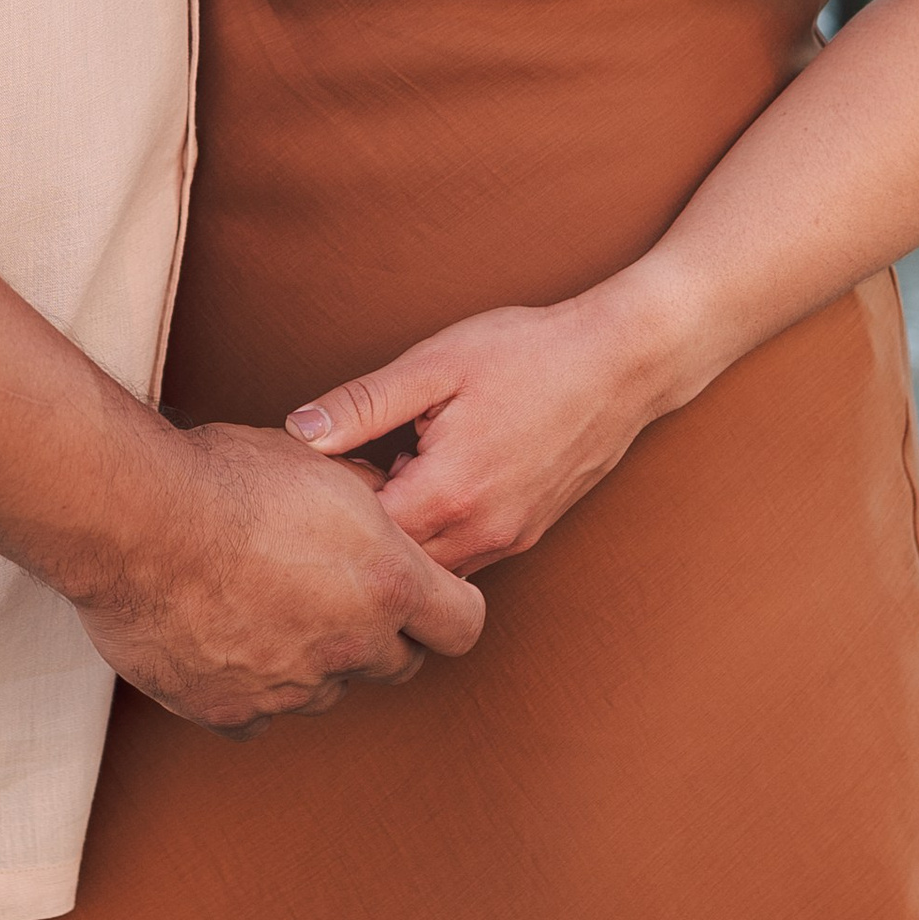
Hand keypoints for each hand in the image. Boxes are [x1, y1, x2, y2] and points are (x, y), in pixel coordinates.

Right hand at [71, 421, 485, 734]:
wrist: (135, 518)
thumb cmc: (223, 478)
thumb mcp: (317, 462)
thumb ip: (366, 499)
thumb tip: (382, 509)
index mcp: (386, 583)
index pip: (463, 624)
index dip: (447, 608)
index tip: (425, 595)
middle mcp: (350, 645)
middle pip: (396, 663)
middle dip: (377, 633)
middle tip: (332, 592)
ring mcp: (292, 688)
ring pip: (325, 689)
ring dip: (312, 659)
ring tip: (264, 604)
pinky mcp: (232, 711)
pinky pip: (260, 714)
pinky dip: (251, 687)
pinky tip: (224, 642)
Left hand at [286, 279, 689, 578]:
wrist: (622, 360)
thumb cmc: (528, 352)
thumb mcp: (434, 364)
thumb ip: (363, 405)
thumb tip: (296, 432)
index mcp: (449, 493)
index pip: (361, 536)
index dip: (330, 507)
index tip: (321, 468)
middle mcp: (481, 534)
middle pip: (392, 563)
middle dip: (360, 529)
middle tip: (346, 472)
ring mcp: (508, 540)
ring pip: (429, 567)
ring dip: (400, 535)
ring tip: (388, 473)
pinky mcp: (525, 535)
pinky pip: (463, 556)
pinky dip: (435, 533)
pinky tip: (428, 480)